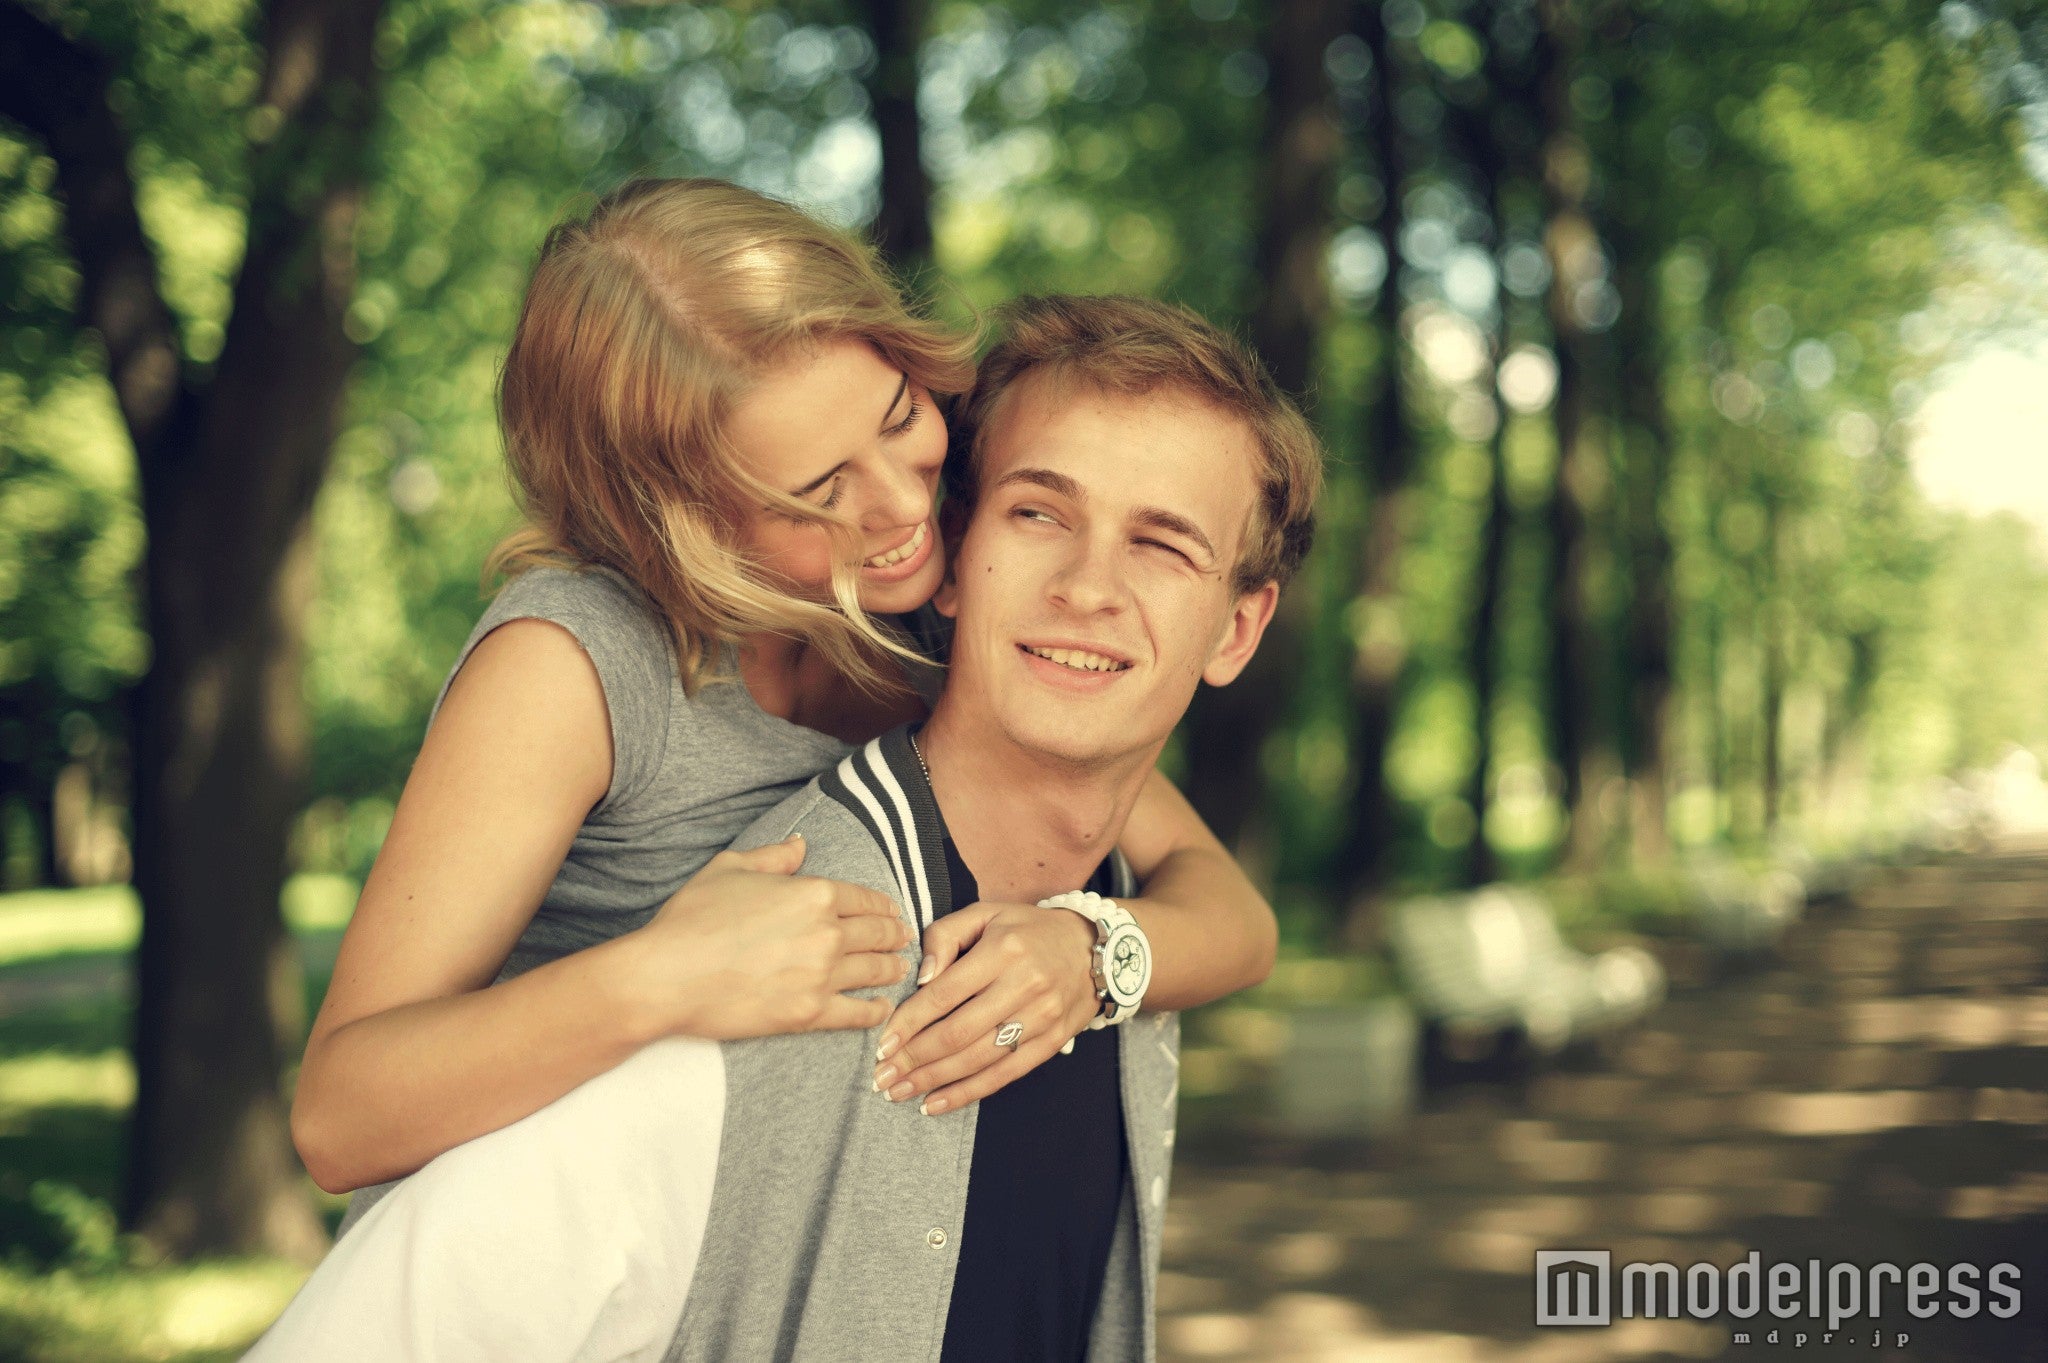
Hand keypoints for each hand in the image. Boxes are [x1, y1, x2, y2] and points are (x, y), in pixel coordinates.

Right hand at [630, 834, 911, 1040]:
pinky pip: (858, 1013)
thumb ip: (774, 856)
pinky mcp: (809, 1014)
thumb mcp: (730, 869)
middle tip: (904, 939)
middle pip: (879, 934)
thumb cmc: (691, 919)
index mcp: (813, 892)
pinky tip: (883, 1008)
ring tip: (900, 969)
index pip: (865, 898)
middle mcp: (827, 932)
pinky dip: (876, 1011)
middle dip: (896, 935)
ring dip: (893, 969)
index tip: (892, 911)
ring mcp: (822, 976)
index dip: (884, 906)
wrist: (667, 976)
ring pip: (876, 971)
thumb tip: (801, 843)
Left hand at [870, 902, 1098, 1114]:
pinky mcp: (1052, 1041)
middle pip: (959, 1032)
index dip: (909, 1022)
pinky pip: (1005, 1074)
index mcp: (1003, 950)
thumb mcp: (986, 913)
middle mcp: (1024, 985)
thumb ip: (944, 936)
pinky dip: (968, 1093)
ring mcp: (1041, 1017)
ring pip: (979, 1059)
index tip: (882, 1044)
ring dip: (934, 1081)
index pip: (945, 994)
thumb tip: (920, 978)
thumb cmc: (1027, 929)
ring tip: (899, 1092)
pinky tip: (936, 1103)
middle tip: (881, 1077)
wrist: (1094, 948)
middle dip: (914, 1059)